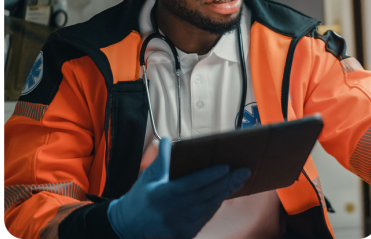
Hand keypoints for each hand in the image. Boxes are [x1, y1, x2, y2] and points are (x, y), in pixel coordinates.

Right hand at [107, 137, 249, 238]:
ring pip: (208, 208)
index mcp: (162, 196)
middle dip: (226, 182)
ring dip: (225, 193)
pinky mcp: (184, 234)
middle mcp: (172, 213)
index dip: (210, 176)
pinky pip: (204, 218)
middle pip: (205, 196)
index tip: (226, 166)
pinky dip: (216, 205)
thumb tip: (167, 140)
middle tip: (243, 171)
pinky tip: (225, 194)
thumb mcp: (147, 177)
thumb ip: (160, 159)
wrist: (127, 227)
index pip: (191, 184)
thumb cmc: (139, 199)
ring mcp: (179, 226)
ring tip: (238, 180)